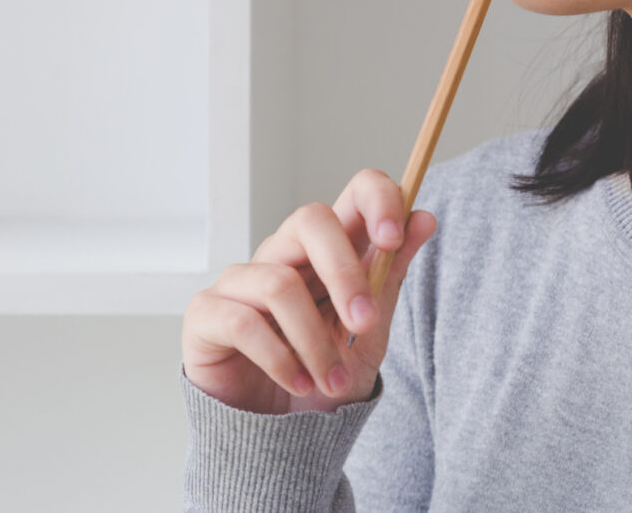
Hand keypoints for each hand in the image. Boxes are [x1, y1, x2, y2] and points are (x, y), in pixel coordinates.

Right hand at [182, 168, 437, 415]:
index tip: (394, 238)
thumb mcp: (368, 334)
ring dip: (315, 342)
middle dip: (345, 274)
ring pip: (280, 283)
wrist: (278, 439)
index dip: (377, 200)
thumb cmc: (322, 378)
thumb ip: (389, 277)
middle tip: (364, 324)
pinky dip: (280, 360)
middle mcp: (282, 253)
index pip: (353, 192)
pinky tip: (297, 383)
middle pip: (310, 219)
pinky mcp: (207, 313)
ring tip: (329, 381)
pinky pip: (244, 322)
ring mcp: (240, 280)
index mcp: (329, 251)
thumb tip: (424, 219)